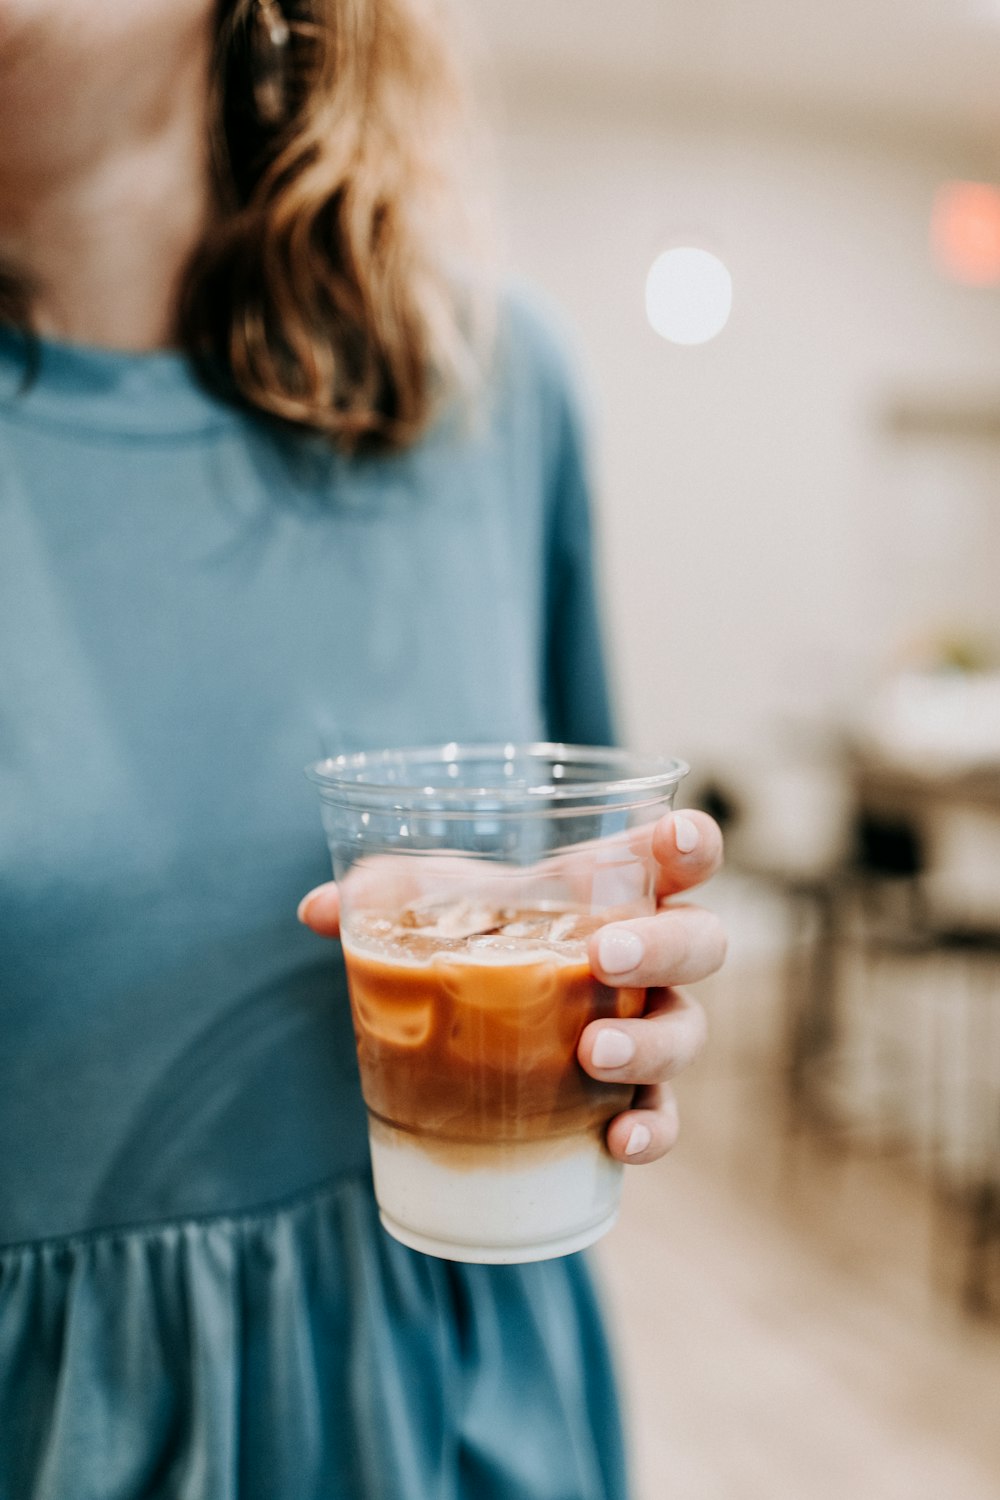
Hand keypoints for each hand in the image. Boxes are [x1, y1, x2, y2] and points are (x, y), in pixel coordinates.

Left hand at [297, 808, 725, 1166]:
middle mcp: (649, 956)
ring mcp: (649, 1026)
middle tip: (605, 957)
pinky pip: (665, 1114)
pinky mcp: (632, 1094)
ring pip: (688, 1029)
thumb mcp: (436, 904)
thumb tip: (318, 911)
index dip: (691, 842)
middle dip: (666, 944)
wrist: (481, 1016)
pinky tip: (616, 1142)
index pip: (678, 855)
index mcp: (611, 890)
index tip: (677, 840)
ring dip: (651, 1042)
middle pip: (702, 941)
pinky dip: (651, 1129)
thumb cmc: (477, 933)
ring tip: (592, 1053)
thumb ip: (386, 895)